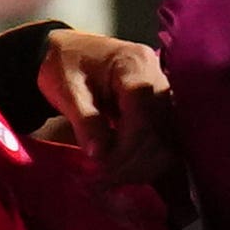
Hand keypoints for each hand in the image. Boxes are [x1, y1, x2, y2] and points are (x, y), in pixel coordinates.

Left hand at [28, 26, 174, 185]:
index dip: (128, 145)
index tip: (105, 168)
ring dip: (146, 158)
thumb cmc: (63, 66)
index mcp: (134, 65)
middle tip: (109, 179)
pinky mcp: (160, 101)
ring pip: (168, 132)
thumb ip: (86, 121)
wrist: (62, 50)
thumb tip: (100, 156)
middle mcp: (157, 74)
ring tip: (119, 176)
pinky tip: (132, 166)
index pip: (143, 112)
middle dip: (137, 157)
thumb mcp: (67, 92)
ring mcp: (163, 87)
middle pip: (161, 125)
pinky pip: (164, 131)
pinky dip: (149, 151)